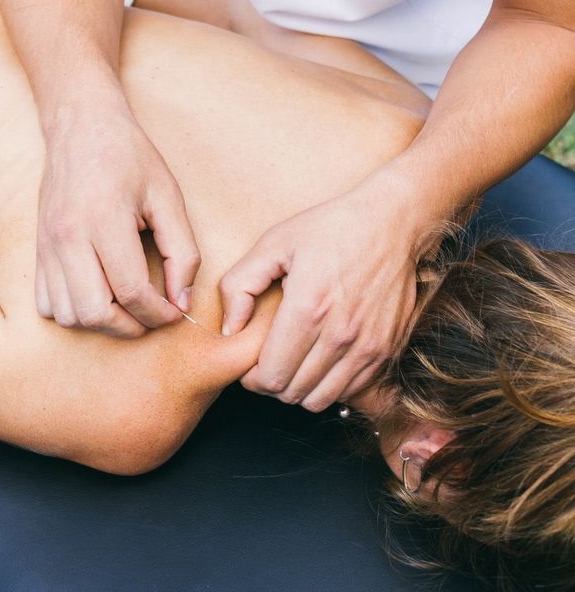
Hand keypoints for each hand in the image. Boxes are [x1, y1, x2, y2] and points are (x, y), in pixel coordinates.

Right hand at [35, 97, 199, 337]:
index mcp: (104, 220)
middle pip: (94, 312)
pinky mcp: (36, 250)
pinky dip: (73, 312)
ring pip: (67, 315)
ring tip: (126, 307)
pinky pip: (46, 303)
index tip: (174, 312)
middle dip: (130, 326)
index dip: (159, 313)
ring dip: (101, 322)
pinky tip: (98, 295)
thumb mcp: (168, 196)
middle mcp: (68, 237)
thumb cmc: (130, 156)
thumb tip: (181, 300)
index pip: (130, 290)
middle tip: (151, 315)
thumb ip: (183, 251)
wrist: (81, 126)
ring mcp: (46, 245)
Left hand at [219, 173, 422, 410]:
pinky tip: (323, 358)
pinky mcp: (388, 349)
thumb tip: (230, 328)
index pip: (271, 377)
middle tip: (270, 361)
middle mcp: (340, 335)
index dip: (253, 377)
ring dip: (302, 388)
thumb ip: (239, 284)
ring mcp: (368, 346)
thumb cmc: (331, 228)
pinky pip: (351, 391)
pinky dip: (332, 384)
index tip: (251, 362)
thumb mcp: (274, 242)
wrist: (392, 223)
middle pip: (293, 393)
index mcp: (308, 309)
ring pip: (321, 399)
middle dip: (274, 383)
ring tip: (296, 362)